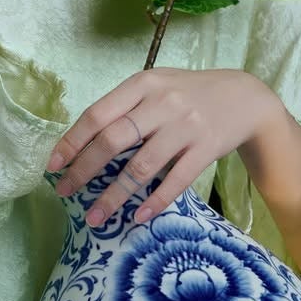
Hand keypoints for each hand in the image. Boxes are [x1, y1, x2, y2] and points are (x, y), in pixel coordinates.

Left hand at [47, 68, 282, 226]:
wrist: (246, 98)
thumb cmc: (189, 95)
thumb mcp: (156, 87)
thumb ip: (124, 107)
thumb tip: (81, 143)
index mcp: (143, 84)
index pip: (97, 114)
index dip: (72, 141)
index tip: (53, 165)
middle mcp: (163, 103)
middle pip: (113, 140)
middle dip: (83, 170)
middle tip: (64, 192)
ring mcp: (186, 126)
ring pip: (140, 167)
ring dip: (113, 196)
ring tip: (95, 216)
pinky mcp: (206, 149)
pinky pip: (175, 181)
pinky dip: (154, 201)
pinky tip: (137, 216)